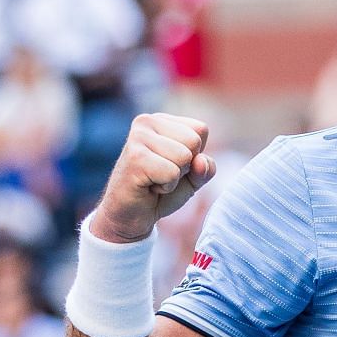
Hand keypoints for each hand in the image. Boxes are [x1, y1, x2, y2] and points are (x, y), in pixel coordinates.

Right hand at [87, 113, 216, 243]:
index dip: (195, 156)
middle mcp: (146, 122)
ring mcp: (138, 137)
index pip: (201, 130)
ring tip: (154, 179)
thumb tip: (200, 161)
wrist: (130, 215)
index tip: (171, 165)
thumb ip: (206, 167)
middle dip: (185, 166)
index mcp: (161, 120)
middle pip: (194, 141)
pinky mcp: (135, 157)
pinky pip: (172, 173)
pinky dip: (166, 186)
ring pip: (184, 156)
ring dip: (174, 178)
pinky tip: (148, 186)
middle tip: (161, 175)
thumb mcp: (193, 178)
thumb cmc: (160, 192)